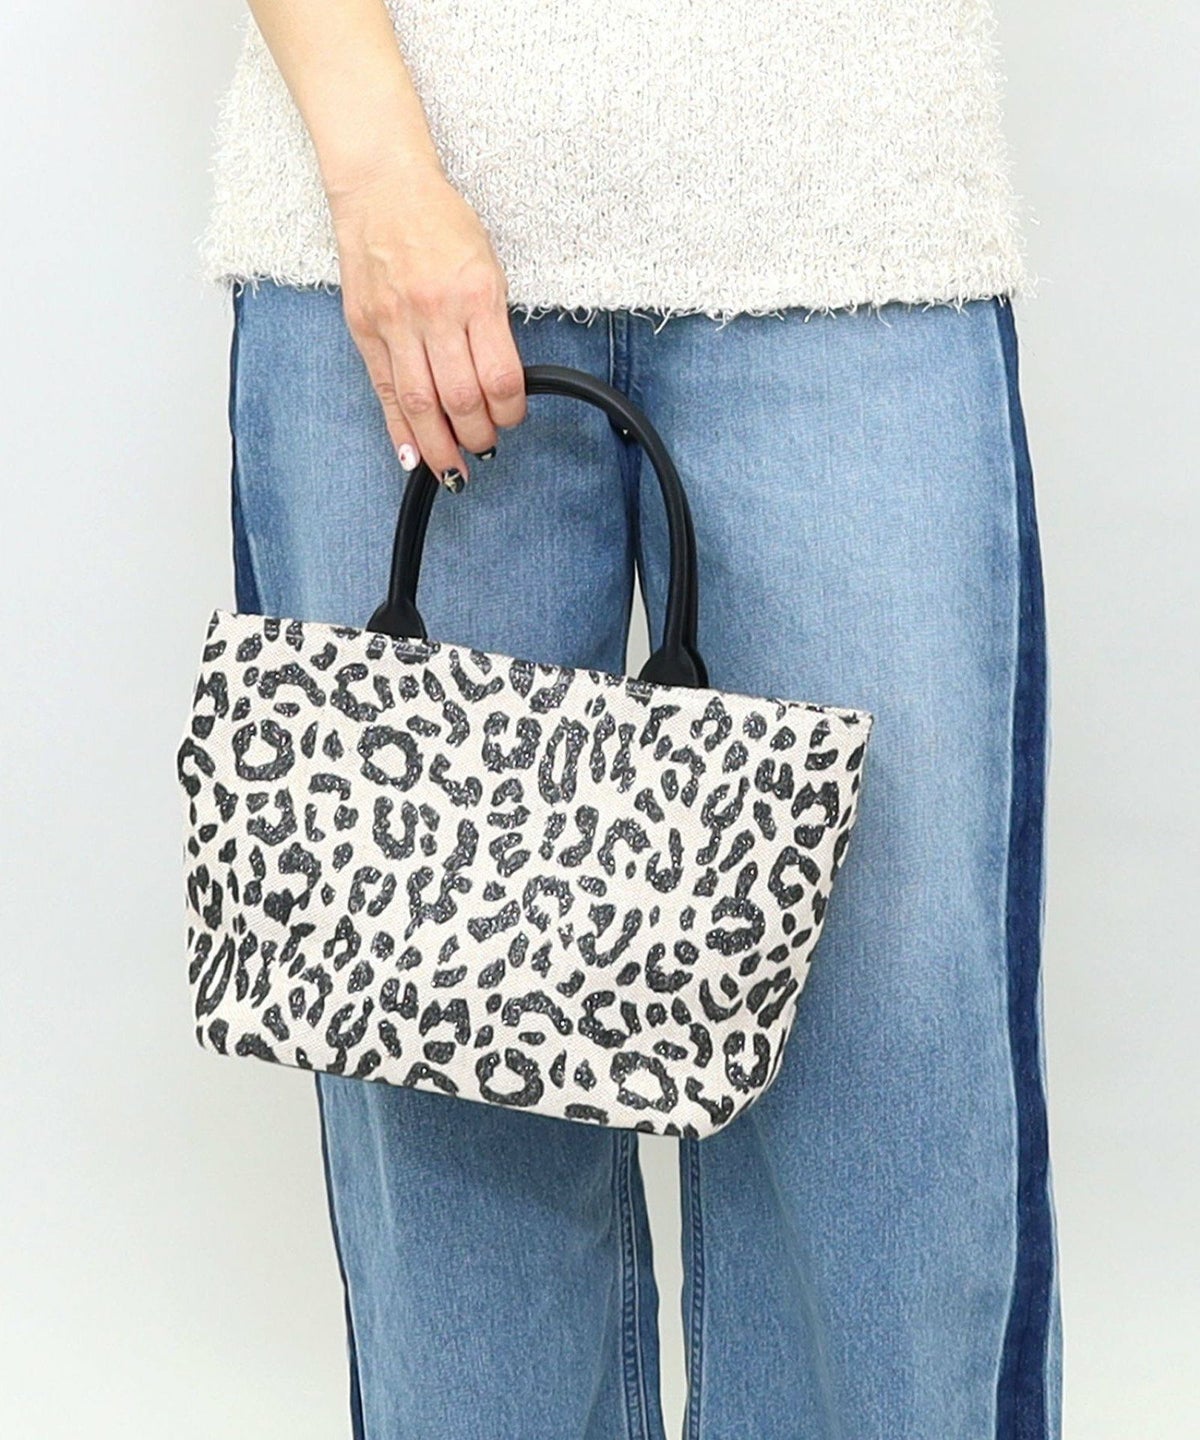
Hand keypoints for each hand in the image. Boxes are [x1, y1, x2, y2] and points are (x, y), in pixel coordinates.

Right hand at [329, 156, 527, 490]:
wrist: (383, 186)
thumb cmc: (442, 223)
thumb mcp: (487, 267)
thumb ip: (492, 326)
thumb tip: (495, 386)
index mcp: (476, 295)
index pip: (500, 377)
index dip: (509, 412)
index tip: (512, 419)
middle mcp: (435, 312)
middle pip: (460, 399)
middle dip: (476, 436)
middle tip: (485, 449)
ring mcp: (395, 322)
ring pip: (419, 404)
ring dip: (439, 446)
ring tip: (452, 470)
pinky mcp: (364, 327)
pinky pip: (383, 390)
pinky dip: (399, 429)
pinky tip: (411, 455)